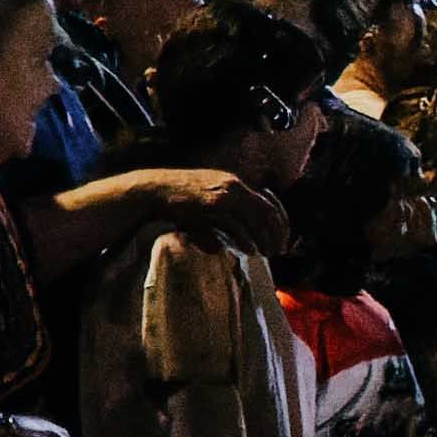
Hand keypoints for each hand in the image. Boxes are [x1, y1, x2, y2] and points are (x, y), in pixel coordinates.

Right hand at [125, 163, 289, 257]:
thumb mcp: (206, 207)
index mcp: (236, 184)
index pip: (269, 203)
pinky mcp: (213, 202)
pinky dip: (246, 238)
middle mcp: (234, 185)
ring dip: (265, 237)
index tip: (284, 240)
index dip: (280, 223)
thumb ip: (222, 221)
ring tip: (268, 253)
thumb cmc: (177, 202)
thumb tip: (227, 245)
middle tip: (280, 250)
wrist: (153, 190)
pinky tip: (250, 250)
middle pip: (267, 210)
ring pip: (256, 217)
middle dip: (277, 232)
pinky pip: (237, 222)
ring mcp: (224, 192)